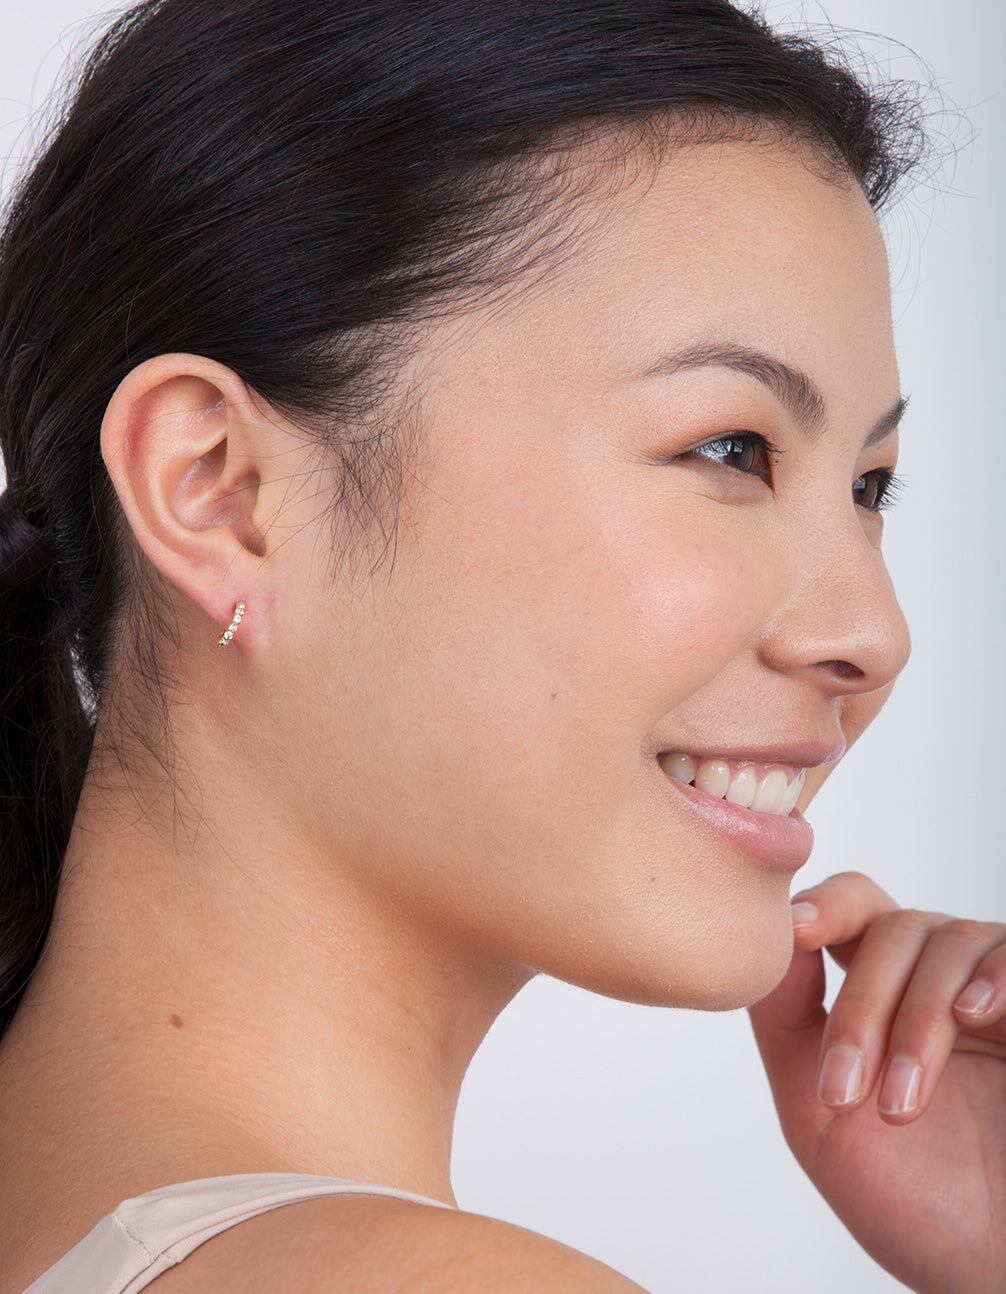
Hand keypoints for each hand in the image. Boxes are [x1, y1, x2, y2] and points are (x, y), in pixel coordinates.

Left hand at [747, 870, 1005, 1293]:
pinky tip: (975, 1015)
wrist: (988, 1266)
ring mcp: (997, 994)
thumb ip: (784, 1017)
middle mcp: (941, 977)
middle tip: (844, 1095)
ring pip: (950, 943)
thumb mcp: (817, 1110)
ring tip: (900, 1106)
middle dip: (861, 1008)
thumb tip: (769, 934)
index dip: (825, 905)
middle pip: (892, 929)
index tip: (797, 931)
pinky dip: (994, 977)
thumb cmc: (910, 1196)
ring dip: (916, 1022)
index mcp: (881, 988)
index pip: (853, 909)